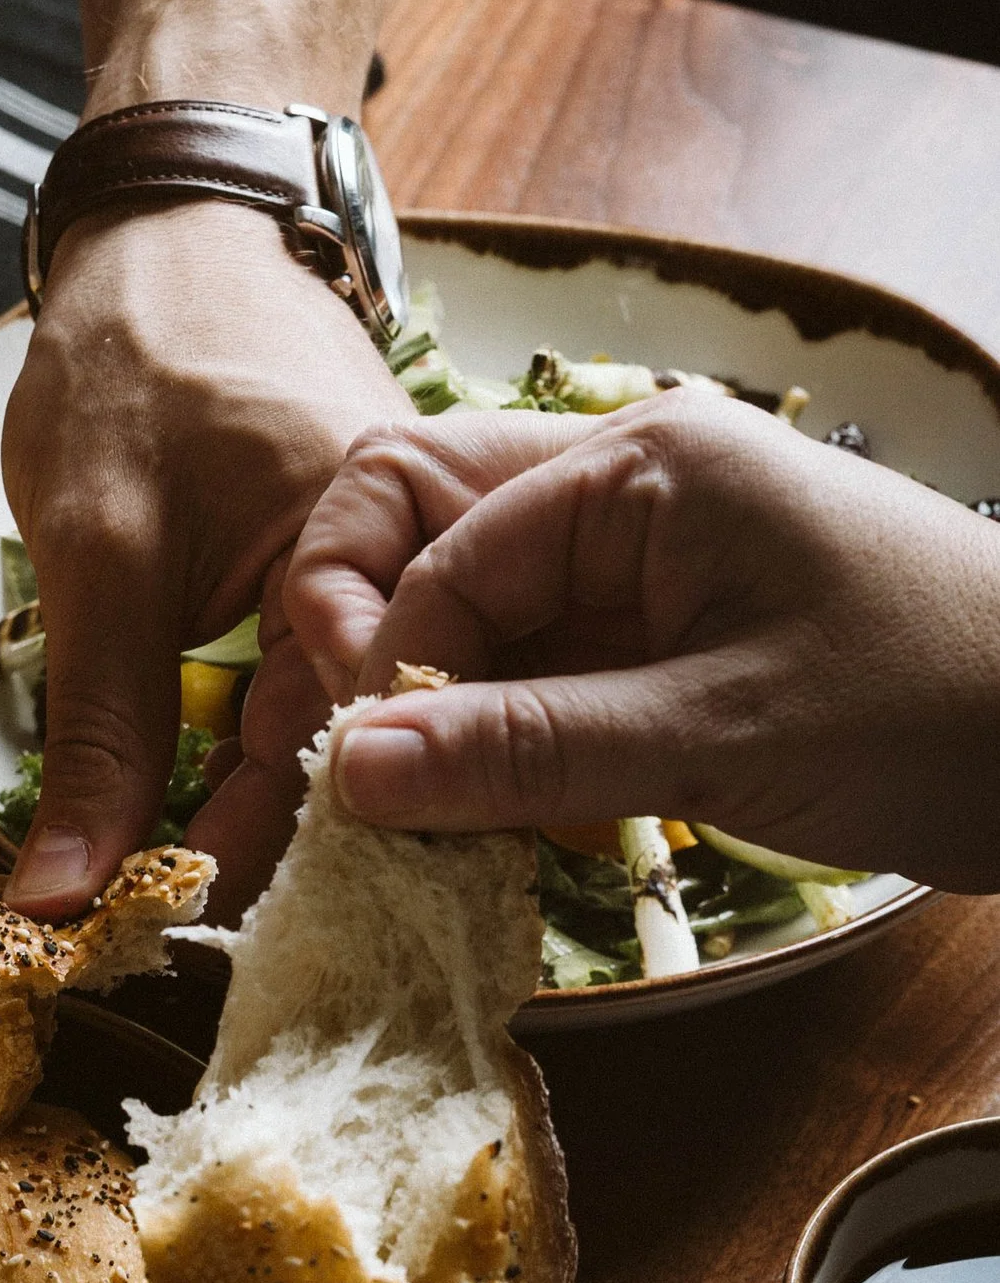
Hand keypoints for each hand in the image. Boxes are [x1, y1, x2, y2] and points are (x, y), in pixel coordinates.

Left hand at [1, 203, 403, 910]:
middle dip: (289, 859)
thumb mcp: (97, 556)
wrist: (164, 228)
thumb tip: (64, 896)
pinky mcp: (372, 565)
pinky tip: (238, 815)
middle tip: (199, 957)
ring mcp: (412, 561)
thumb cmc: (132, 356)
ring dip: (287, 813)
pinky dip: (288, 747)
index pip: (345, 755)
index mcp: (395, 550)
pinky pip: (339, 684)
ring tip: (212, 910)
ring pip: (354, 729)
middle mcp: (434, 563)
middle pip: (371, 755)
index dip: (263, 865)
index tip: (181, 946)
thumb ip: (97, 733)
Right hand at [254, 395, 999, 889]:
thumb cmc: (939, 703)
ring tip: (398, 815)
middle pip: (426, 540)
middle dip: (364, 651)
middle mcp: (629, 492)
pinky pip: (533, 672)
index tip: (356, 779)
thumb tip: (352, 773)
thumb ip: (528, 748)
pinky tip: (472, 817)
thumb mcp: (721, 735)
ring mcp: (647, 566)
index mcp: (643, 465)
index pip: (437, 543)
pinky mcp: (666, 640)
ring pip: (471, 616)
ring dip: (423, 707)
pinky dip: (489, 739)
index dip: (378, 662)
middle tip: (343, 774)